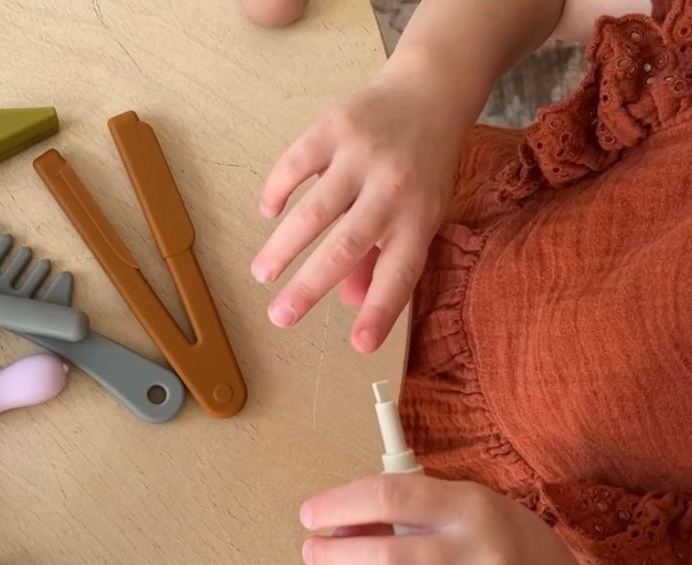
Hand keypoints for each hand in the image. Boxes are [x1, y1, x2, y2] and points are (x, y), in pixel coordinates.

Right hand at [252, 66, 462, 352]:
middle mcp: (394, 189)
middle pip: (346, 247)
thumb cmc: (422, 166)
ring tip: (261, 274)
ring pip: (314, 211)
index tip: (359, 345)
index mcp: (419, 218)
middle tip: (279, 317)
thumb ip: (385, 258)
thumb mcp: (419, 212)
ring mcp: (362, 156)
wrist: (429, 92)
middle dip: (309, 287)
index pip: (399, 273)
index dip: (380, 312)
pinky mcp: (335, 127)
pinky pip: (296, 164)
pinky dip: (277, 191)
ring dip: (283, 247)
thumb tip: (352, 303)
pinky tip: (268, 212)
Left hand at [299, 475, 609, 564]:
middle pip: (386, 562)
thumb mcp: (459, 504)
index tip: (311, 514)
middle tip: (315, 554)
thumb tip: (340, 528)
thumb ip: (405, 511)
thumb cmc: (494, 538)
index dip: (339, 504)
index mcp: (473, 509)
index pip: (390, 497)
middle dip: (334, 558)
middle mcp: (484, 559)